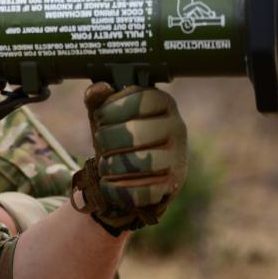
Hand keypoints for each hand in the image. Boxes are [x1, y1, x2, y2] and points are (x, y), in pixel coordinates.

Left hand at [72, 83, 187, 234]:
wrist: (134, 170)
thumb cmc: (120, 135)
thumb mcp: (107, 114)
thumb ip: (99, 99)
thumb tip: (99, 88)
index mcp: (162, 102)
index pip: (137, 99)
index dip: (110, 110)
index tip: (101, 119)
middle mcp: (176, 126)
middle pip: (134, 132)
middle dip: (107, 140)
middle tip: (101, 144)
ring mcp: (178, 156)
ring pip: (138, 162)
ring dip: (110, 166)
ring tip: (105, 165)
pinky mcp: (173, 183)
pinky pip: (142, 190)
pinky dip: (117, 190)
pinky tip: (110, 184)